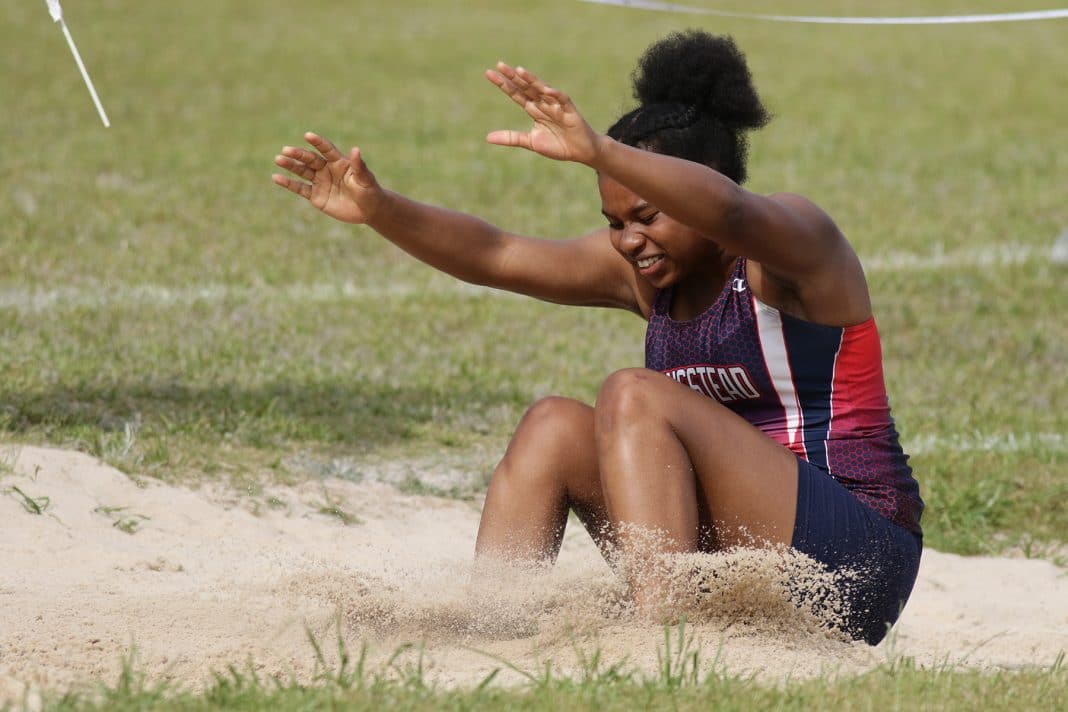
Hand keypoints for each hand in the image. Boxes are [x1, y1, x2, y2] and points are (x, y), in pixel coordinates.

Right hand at [272, 132, 383, 223]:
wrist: (368, 210)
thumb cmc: (370, 191)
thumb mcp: (366, 179)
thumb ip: (359, 166)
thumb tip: (356, 149)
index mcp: (339, 162)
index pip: (326, 149)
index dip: (318, 142)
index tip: (308, 135)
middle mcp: (327, 169)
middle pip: (310, 159)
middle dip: (298, 155)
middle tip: (286, 150)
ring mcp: (320, 182)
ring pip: (302, 171)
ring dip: (290, 165)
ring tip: (278, 159)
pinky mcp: (315, 196)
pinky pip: (300, 188)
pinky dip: (288, 184)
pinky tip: (276, 177)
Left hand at [485, 63, 601, 164]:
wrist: (580, 152)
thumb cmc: (558, 145)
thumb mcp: (530, 142)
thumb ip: (511, 137)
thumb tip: (487, 138)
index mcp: (534, 109)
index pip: (516, 93)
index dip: (504, 84)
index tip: (489, 73)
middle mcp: (543, 103)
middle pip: (526, 87)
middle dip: (514, 77)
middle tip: (499, 65)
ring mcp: (556, 105)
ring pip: (542, 90)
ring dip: (532, 80)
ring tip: (520, 71)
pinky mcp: (570, 110)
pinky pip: (562, 100)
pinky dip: (555, 95)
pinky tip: (546, 90)